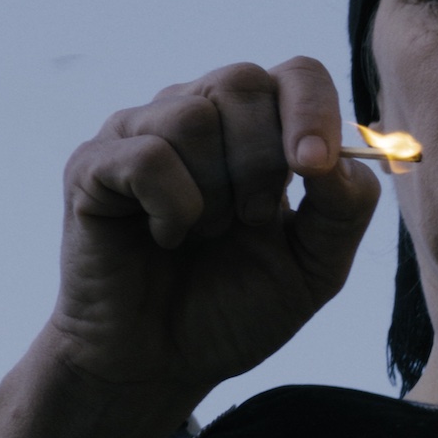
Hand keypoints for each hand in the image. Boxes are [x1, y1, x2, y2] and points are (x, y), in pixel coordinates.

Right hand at [47, 57, 379, 390]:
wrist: (161, 364)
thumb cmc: (235, 307)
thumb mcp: (315, 267)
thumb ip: (344, 209)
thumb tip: (340, 157)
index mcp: (255, 127)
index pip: (297, 73)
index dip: (314, 111)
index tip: (314, 168)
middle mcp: (196, 113)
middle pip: (244, 82)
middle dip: (263, 161)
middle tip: (252, 221)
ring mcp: (139, 133)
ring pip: (194, 115)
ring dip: (216, 191)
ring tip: (204, 233)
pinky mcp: (92, 166)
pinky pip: (147, 156)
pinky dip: (172, 206)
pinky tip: (165, 237)